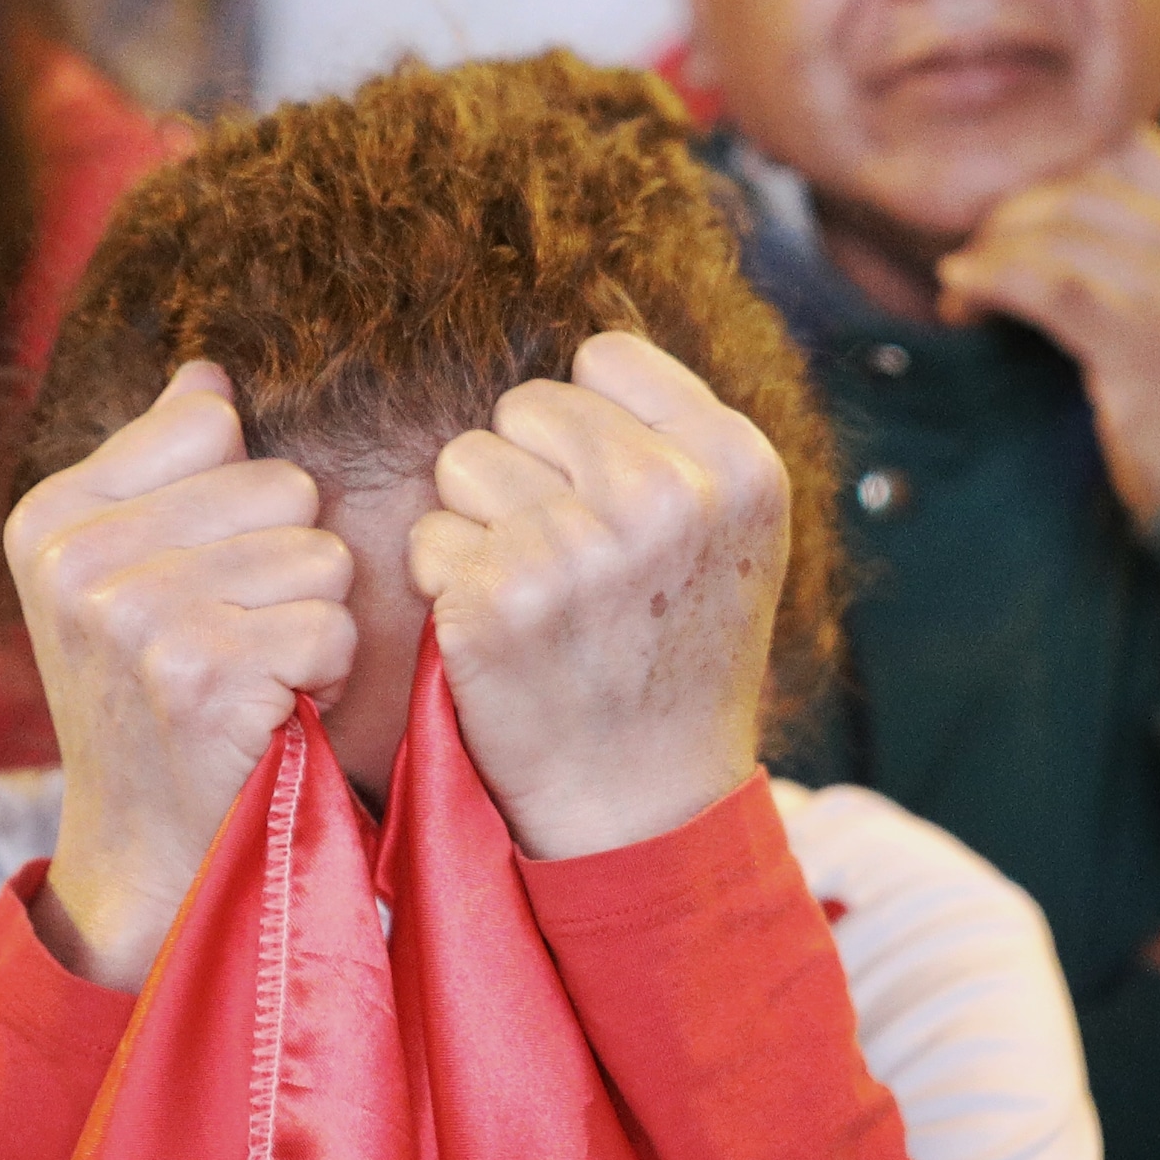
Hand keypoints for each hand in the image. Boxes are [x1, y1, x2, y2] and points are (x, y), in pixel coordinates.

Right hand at [7, 364, 356, 988]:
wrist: (146, 857)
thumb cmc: (158, 706)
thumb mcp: (126, 578)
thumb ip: (163, 467)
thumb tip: (206, 369)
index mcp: (51, 516)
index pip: (213, 424)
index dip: (243, 506)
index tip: (200, 584)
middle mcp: (76, 558)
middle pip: (283, 486)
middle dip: (289, 568)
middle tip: (236, 647)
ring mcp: (130, 616)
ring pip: (319, 555)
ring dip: (312, 626)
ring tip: (254, 681)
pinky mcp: (197, 674)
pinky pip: (333, 625)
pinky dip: (327, 678)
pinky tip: (273, 714)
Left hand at [408, 333, 787, 861]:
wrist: (647, 806)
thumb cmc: (676, 658)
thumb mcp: (727, 534)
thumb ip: (673, 435)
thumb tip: (585, 352)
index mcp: (734, 464)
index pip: (604, 358)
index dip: (585, 428)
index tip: (608, 500)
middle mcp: (662, 495)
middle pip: (524, 405)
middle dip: (526, 471)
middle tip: (569, 562)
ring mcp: (575, 547)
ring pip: (463, 462)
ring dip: (479, 524)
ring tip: (538, 598)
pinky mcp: (494, 601)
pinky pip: (426, 538)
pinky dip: (446, 585)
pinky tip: (501, 638)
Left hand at [935, 131, 1159, 523]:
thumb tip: (1062, 221)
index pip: (1126, 140)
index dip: (1052, 160)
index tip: (1009, 206)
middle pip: (1077, 181)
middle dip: (1006, 211)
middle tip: (971, 256)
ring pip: (1053, 226)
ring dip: (987, 251)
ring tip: (962, 289)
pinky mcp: (1144, 341)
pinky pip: (1043, 282)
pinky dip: (988, 280)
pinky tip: (962, 297)